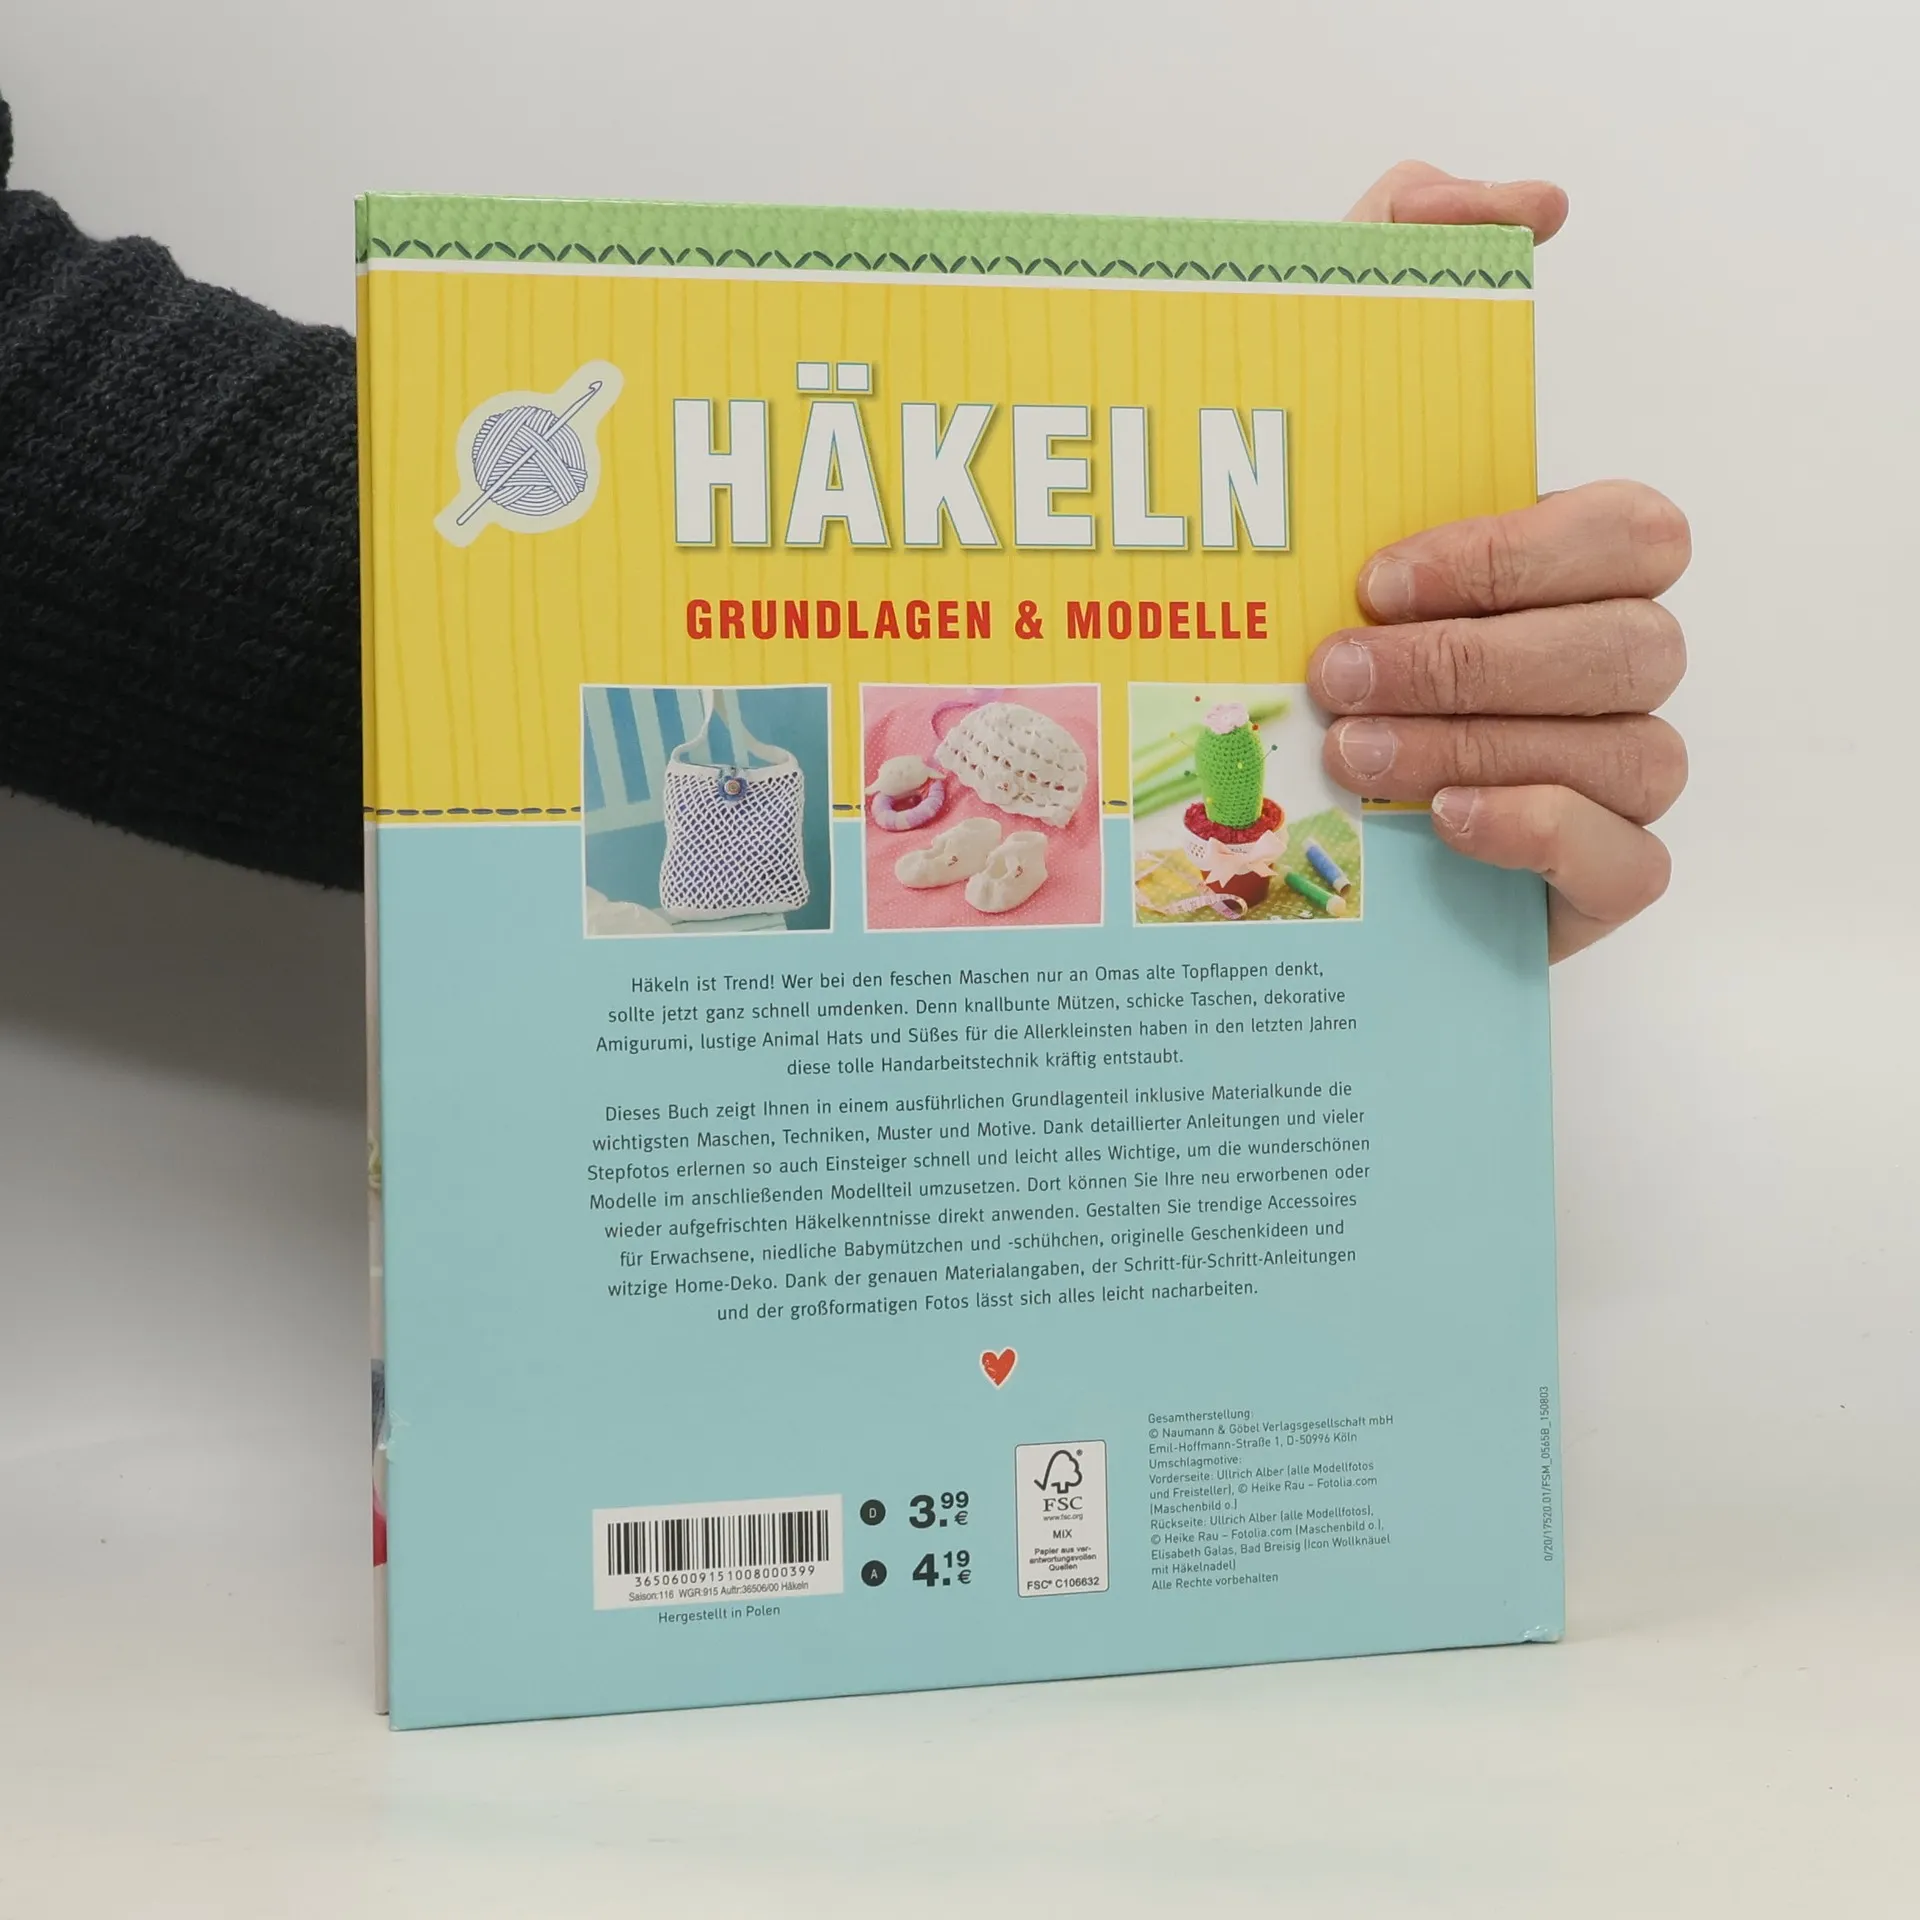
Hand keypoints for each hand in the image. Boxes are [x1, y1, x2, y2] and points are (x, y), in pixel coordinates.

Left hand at [1319, 164, 1689, 960]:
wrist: (1261, 809)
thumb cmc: (1312, 617)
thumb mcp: (1326, 427)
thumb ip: (1405, 265)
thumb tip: (1524, 201)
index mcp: (1568, 569)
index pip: (1627, 532)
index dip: (1511, 553)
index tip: (1374, 576)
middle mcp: (1608, 665)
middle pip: (1632, 642)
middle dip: (1474, 658)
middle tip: (1337, 673)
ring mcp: (1613, 774)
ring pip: (1629, 747)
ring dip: (1477, 744)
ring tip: (1351, 757)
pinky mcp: (1595, 880)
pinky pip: (1631, 858)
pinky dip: (1546, 833)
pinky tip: (1449, 824)